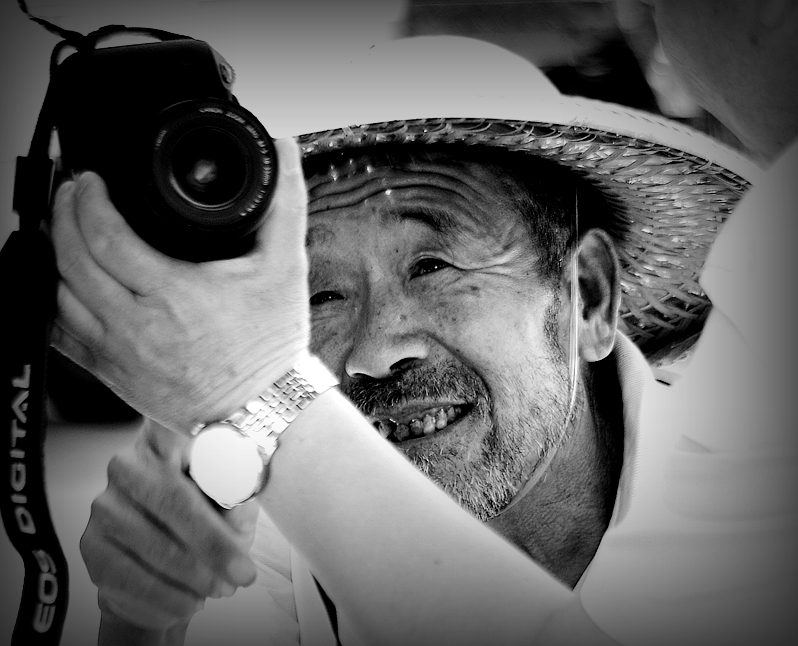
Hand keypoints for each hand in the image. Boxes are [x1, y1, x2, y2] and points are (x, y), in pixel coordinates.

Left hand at [50, 137, 309, 432]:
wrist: (265, 410)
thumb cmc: (272, 345)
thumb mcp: (286, 268)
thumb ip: (285, 205)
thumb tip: (286, 153)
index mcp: (175, 294)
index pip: (105, 236)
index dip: (88, 200)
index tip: (91, 182)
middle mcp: (137, 326)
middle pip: (70, 262)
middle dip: (62, 217)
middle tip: (72, 195)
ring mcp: (119, 355)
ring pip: (57, 297)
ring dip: (54, 257)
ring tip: (65, 232)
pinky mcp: (113, 376)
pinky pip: (59, 337)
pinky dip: (52, 305)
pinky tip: (63, 285)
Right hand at [80, 419, 259, 629]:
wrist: (166, 571)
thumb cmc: (209, 523)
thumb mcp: (235, 505)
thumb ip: (238, 493)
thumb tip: (241, 488)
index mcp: (166, 439)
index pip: (178, 429)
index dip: (203, 444)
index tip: (231, 471)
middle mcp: (129, 464)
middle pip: (173, 498)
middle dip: (213, 542)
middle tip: (244, 572)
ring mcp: (105, 504)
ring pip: (156, 545)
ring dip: (196, 575)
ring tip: (222, 587)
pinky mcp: (91, 544)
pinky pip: (134, 577)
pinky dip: (170, 596)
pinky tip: (191, 599)